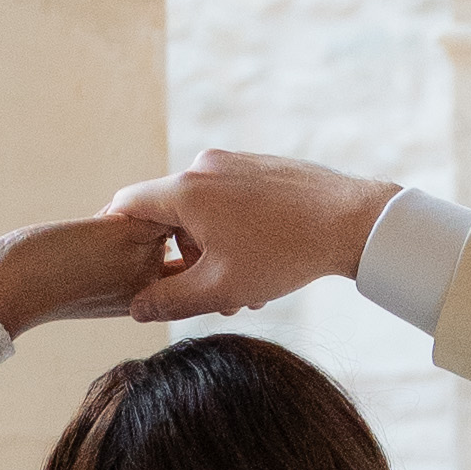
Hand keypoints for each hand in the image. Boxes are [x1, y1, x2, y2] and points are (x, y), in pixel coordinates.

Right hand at [0, 156, 390, 336]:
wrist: (354, 220)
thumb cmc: (284, 253)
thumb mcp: (220, 289)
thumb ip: (169, 300)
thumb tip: (135, 307)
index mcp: (185, 191)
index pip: (126, 205)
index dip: (115, 235)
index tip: (119, 262)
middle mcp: (205, 167)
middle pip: (171, 216)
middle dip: (184, 260)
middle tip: (210, 297)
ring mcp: (237, 163)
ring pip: (205, 212)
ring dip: (215, 252)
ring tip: (248, 288)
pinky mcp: (263, 167)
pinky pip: (233, 201)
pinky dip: (237, 232)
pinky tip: (266, 261)